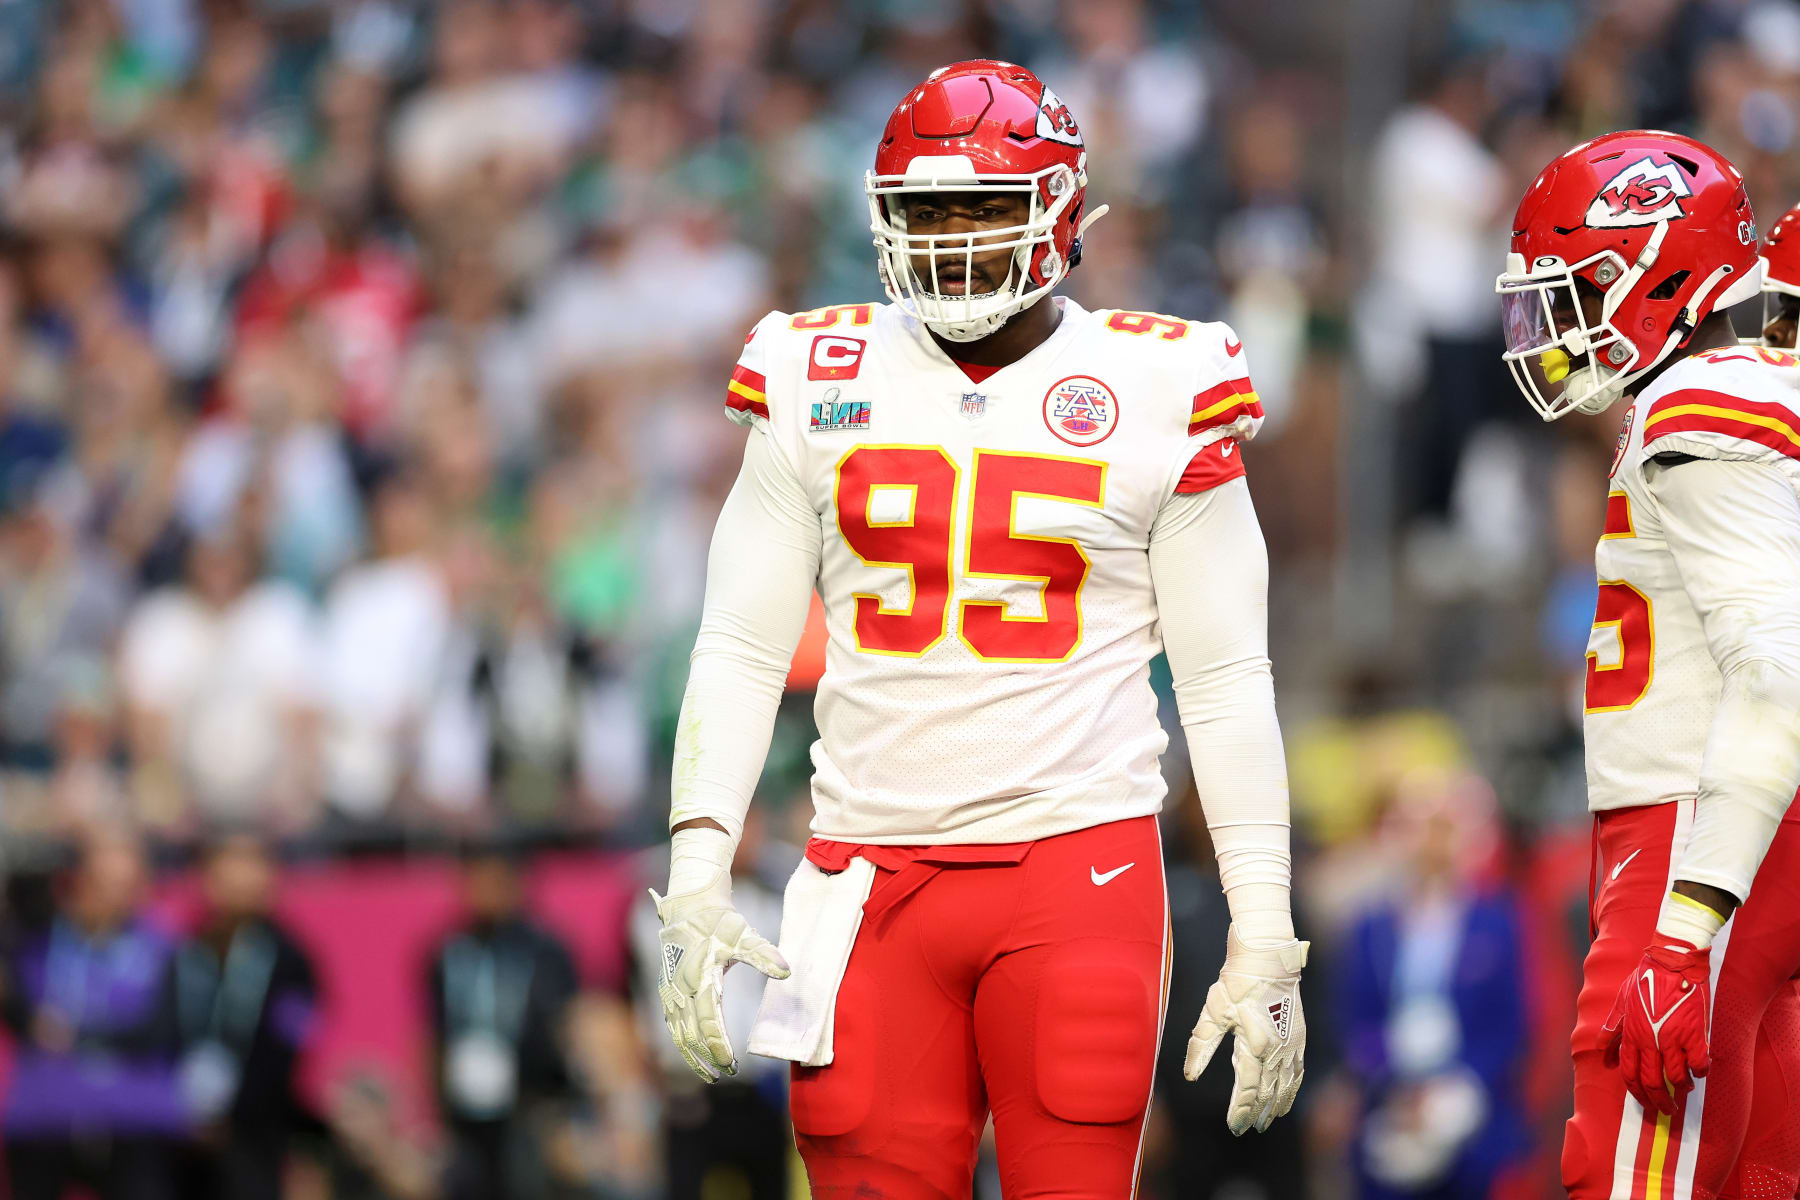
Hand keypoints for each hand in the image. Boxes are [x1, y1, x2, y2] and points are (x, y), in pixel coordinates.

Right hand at [649, 875, 788, 1082]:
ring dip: (693, 1055)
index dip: (719, 1045)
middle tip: (727, 1074)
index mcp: (700, 979)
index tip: (731, 1063)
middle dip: (708, 1057)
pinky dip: (682, 1042)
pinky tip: (692, 1052)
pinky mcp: (667, 990)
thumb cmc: (718, 921)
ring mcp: (670, 991)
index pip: (709, 1022)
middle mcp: (681, 989)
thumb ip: (763, 955)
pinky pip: (672, 1024)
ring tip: (710, 1074)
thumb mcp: (743, 935)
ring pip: (678, 1033)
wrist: (688, 905)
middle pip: (691, 1034)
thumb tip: (786, 972)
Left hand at [1184, 926, 1308, 1133]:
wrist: (1268, 958)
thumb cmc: (1236, 982)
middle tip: (1246, 1129)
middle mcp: (1278, 1050)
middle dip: (1257, 1113)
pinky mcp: (1299, 1036)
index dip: (1241, 1110)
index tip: (1234, 1126)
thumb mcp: (1212, 1012)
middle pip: (1268, 1092)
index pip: (1249, 1089)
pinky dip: (1293, 1089)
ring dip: (1276, 1107)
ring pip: (1286, 1085)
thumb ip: (1201, 1046)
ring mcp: (1292, 1045)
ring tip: (1266, 1123)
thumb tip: (1190, 1075)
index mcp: (1256, 1046)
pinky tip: (1287, 1099)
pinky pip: (1298, 1072)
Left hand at [1603, 938, 1711, 1114]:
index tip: (1646, 1104)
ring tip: (1686, 1088)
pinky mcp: (1694, 1033)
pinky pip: (1699, 1063)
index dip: (1637, 1094)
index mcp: (1632, 1035)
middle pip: (1652, 1082)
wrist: (1671, 962)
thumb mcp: (1621, 1002)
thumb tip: (1602, 1053)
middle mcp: (1650, 1040)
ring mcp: (1672, 1038)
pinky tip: (1701, 1071)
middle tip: (1668, 1110)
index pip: (1630, 1075)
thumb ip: (1612, 1029)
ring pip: (1676, 1077)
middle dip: (1660, 1102)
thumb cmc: (1645, 980)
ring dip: (1682, 1087)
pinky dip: (1701, 1072)